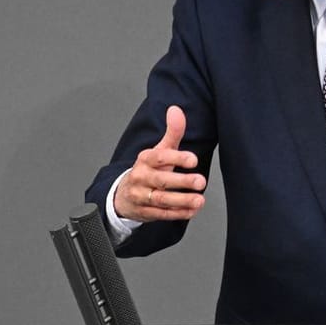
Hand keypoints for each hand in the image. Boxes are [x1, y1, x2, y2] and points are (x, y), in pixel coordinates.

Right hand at [114, 106, 206, 222]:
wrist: (124, 195)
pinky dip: (178, 213)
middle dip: (182, 182)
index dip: (177, 158)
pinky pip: (162, 214)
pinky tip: (192, 210)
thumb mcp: (159, 150)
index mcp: (145, 160)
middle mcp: (141, 178)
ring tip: (199, 200)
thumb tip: (176, 110)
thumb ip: (172, 132)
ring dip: (182, 201)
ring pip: (162, 200)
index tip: (194, 160)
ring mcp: (142, 196)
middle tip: (201, 181)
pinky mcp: (146, 212)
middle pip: (161, 180)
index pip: (159, 157)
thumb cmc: (148, 170)